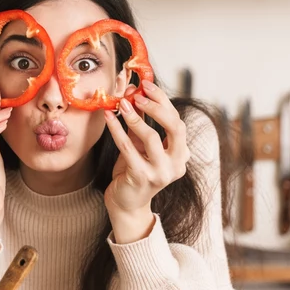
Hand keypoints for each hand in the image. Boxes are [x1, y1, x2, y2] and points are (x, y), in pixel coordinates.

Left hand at [103, 79, 190, 243]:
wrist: (126, 204)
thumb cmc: (134, 172)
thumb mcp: (140, 146)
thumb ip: (140, 123)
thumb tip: (133, 93)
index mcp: (181, 154)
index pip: (177, 122)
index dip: (163, 101)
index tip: (147, 86)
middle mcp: (176, 164)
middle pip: (175, 127)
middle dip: (157, 107)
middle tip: (138, 94)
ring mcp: (161, 173)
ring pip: (151, 137)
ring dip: (134, 117)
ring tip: (122, 103)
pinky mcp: (142, 177)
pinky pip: (128, 148)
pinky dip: (117, 130)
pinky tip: (108, 117)